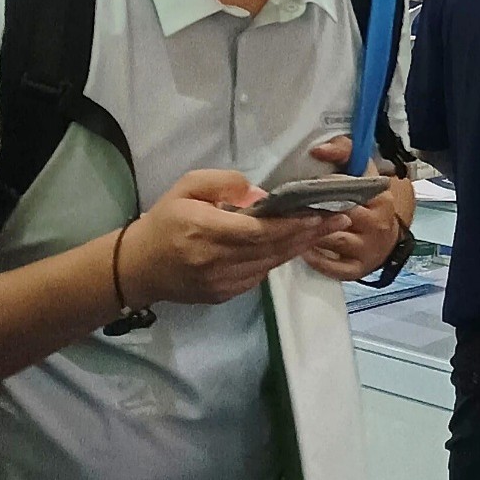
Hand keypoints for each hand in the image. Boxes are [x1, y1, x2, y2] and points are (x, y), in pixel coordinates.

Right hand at [118, 168, 342, 308]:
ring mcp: (220, 283)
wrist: (137, 267)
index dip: (291, 224)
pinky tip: (298, 244)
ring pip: (270, 263)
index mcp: (204, 231)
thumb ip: (224, 184)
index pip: (257, 231)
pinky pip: (259, 275)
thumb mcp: (187, 187)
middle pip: (271, 248)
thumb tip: (260, 196)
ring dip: (301, 246)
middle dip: (309, 233)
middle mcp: (215, 261)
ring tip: (329, 228)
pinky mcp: (223, 295)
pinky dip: (280, 259)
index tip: (319, 213)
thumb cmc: (164, 221)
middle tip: (342, 218)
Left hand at [302, 136, 410, 279]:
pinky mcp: (357, 269)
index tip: (308, 181)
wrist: (387, 241)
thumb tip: (318, 149)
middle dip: (315, 208)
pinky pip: (332, 266)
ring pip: (333, 239)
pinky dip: (315, 259)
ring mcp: (367, 248)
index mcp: (379, 196)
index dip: (328, 181)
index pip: (353, 184)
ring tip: (291, 227)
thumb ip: (345, 153)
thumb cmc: (368, 204)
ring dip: (311, 234)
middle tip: (291, 205)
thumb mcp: (364, 175)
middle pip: (341, 213)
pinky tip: (303, 250)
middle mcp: (376, 221)